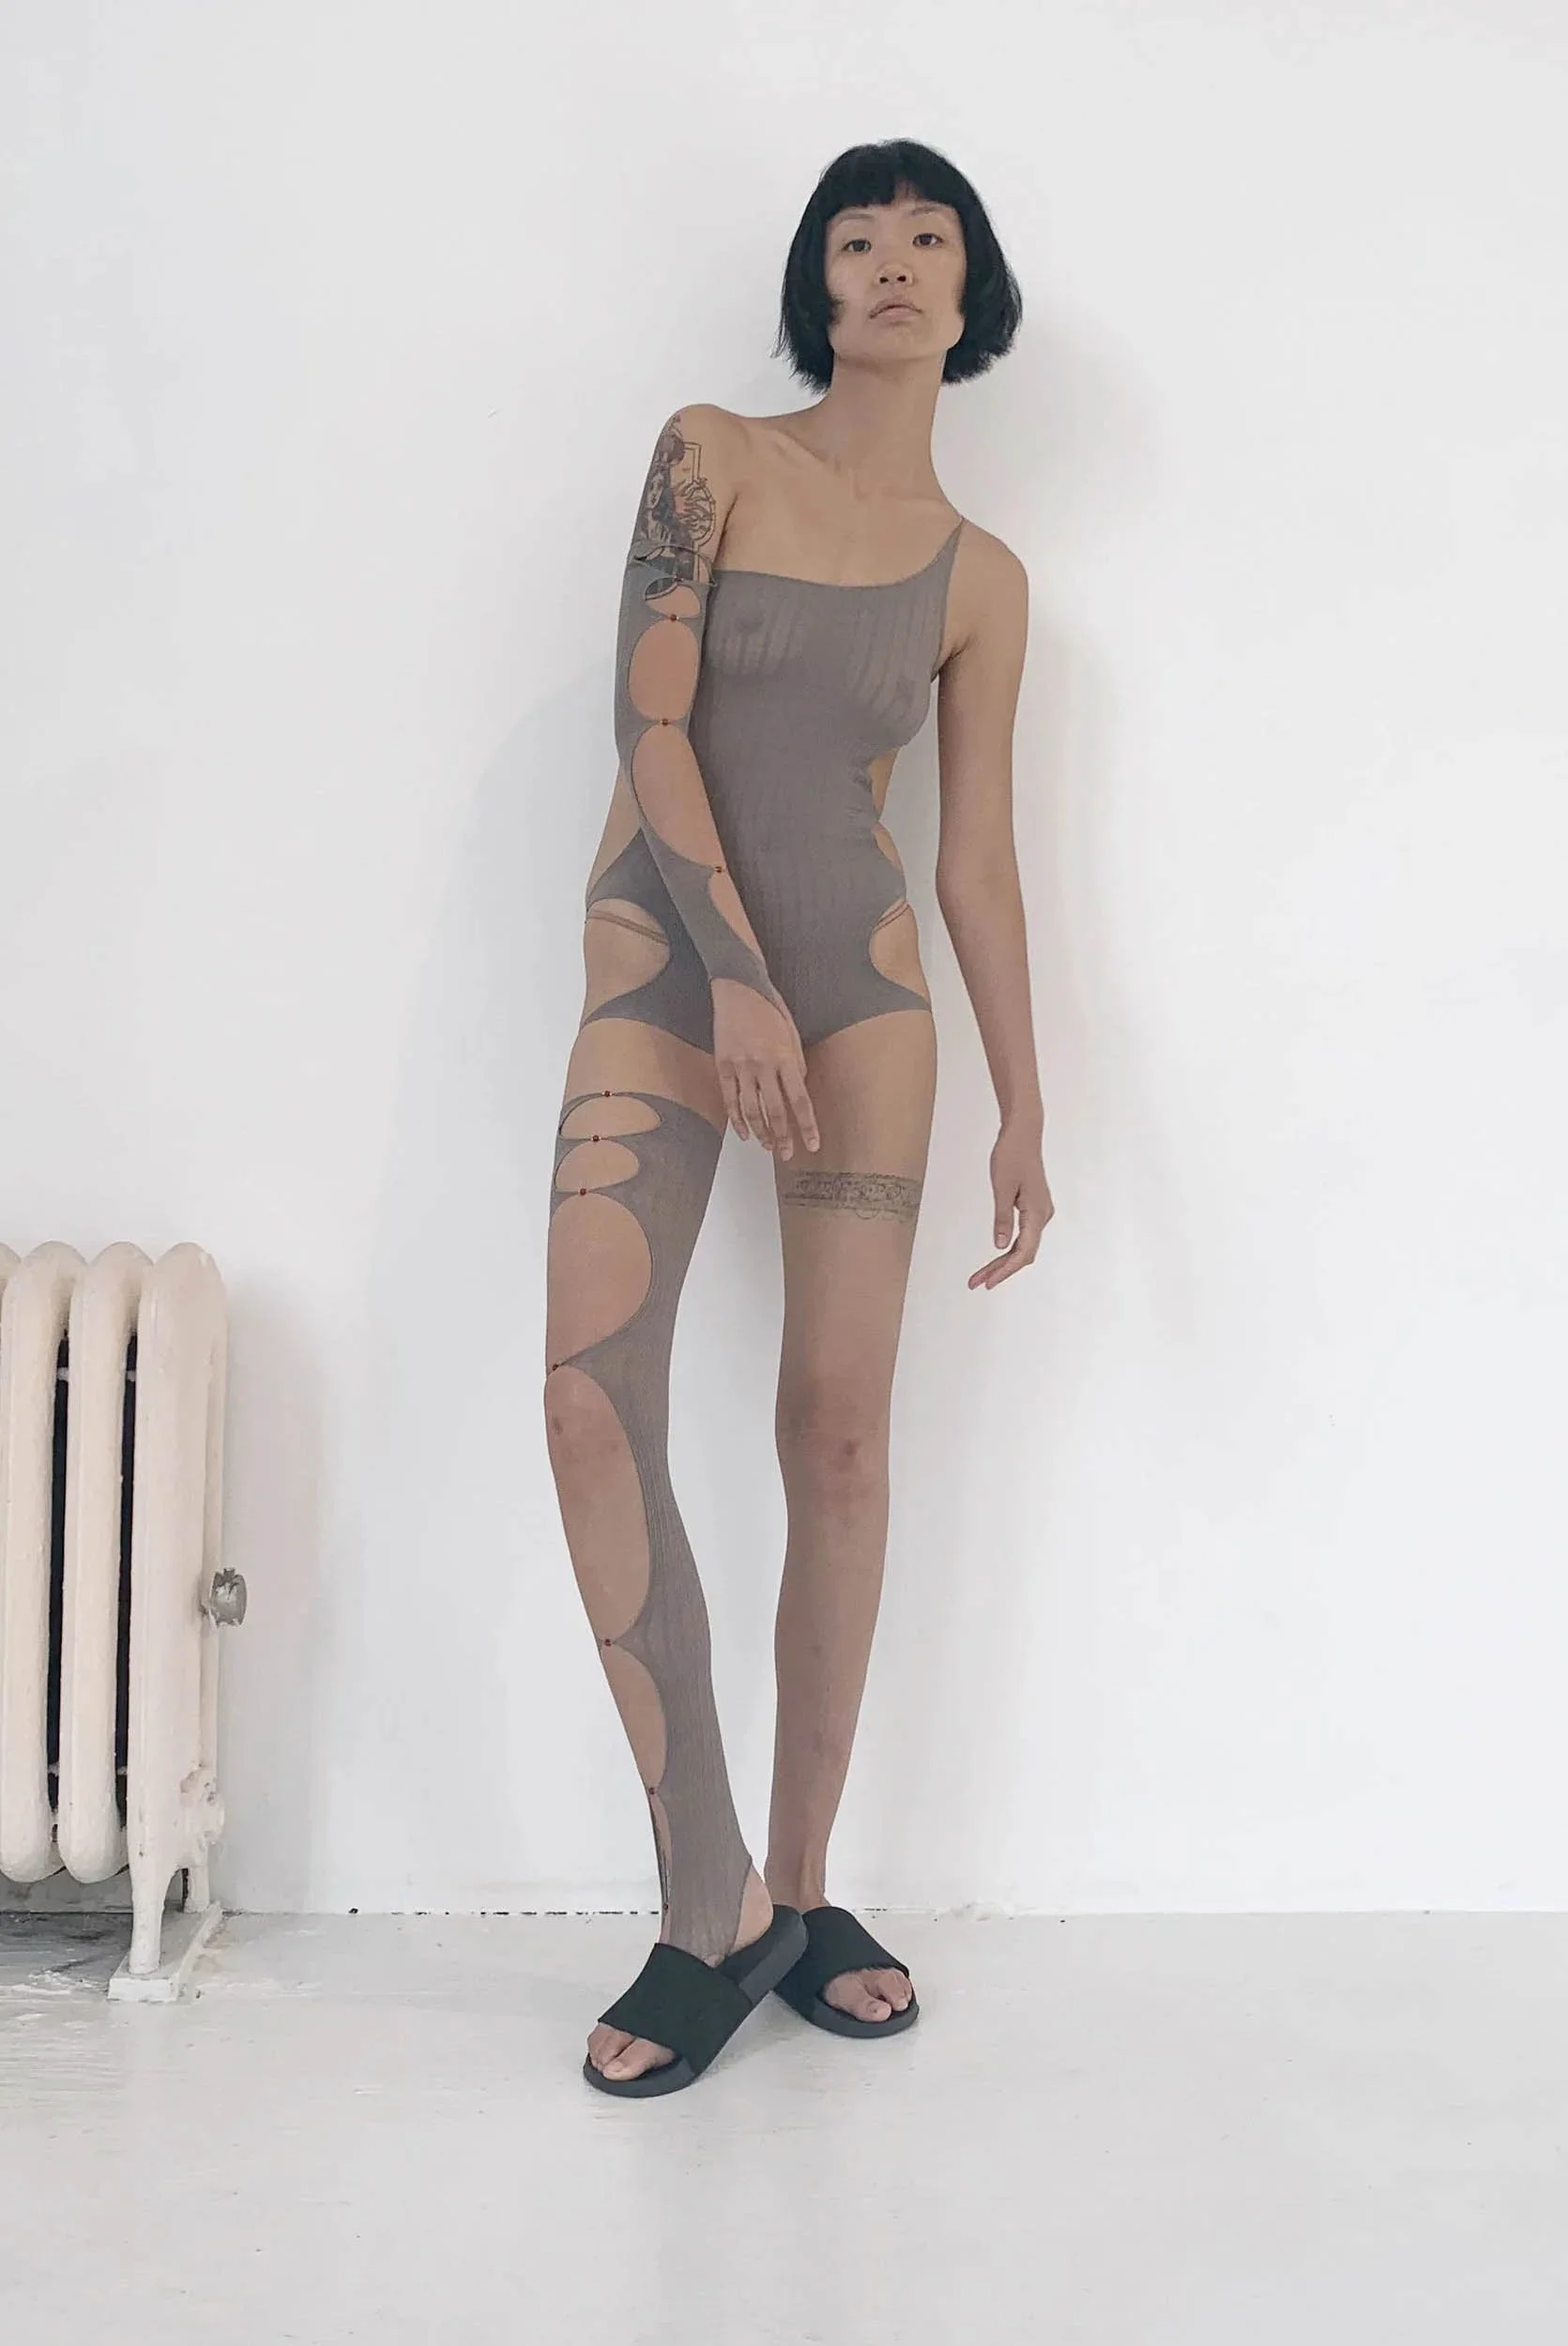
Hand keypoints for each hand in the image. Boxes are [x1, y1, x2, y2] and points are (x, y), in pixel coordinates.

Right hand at [711, 978, 819, 1159]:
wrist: (738, 988)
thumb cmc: (769, 1007)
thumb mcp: (792, 1033)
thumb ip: (796, 1063)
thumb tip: (798, 1090)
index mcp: (785, 1057)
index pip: (800, 1100)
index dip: (807, 1125)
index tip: (812, 1144)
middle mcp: (764, 1065)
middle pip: (776, 1110)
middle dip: (784, 1136)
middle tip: (788, 1155)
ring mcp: (741, 1066)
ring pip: (752, 1109)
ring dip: (761, 1132)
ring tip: (768, 1147)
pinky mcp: (723, 1065)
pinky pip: (730, 1099)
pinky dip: (737, 1120)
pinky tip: (744, 1133)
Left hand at [968, 1119, 1052, 1288]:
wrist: (1024, 1132)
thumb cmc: (1011, 1154)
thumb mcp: (1002, 1187)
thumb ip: (1002, 1218)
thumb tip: (1000, 1246)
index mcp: (1037, 1212)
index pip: (1023, 1252)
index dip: (1006, 1270)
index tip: (988, 1282)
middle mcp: (1043, 1215)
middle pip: (1024, 1253)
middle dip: (1001, 1270)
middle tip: (977, 1283)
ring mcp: (1040, 1212)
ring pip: (1024, 1245)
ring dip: (1004, 1261)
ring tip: (981, 1275)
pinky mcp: (1034, 1207)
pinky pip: (1024, 1235)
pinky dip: (1010, 1248)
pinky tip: (997, 1257)